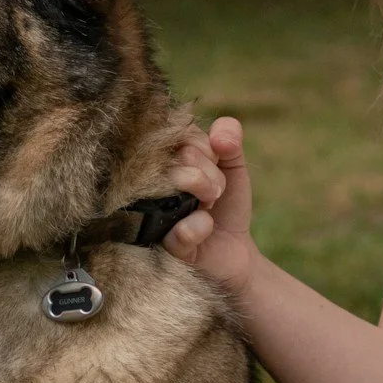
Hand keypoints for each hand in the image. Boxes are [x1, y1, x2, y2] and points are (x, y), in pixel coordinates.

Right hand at [161, 116, 258, 291]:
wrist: (233, 250)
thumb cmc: (225, 205)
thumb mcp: (233, 167)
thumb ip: (229, 139)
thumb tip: (219, 136)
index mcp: (165, 159)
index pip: (180, 132)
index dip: (205, 145)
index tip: (217, 162)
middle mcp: (151, 180)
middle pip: (182, 153)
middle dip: (211, 171)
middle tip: (216, 191)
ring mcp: (148, 211)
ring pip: (173, 181)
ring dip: (206, 189)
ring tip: (210, 204)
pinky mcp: (158, 246)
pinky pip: (180, 229)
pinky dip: (201, 226)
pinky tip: (205, 228)